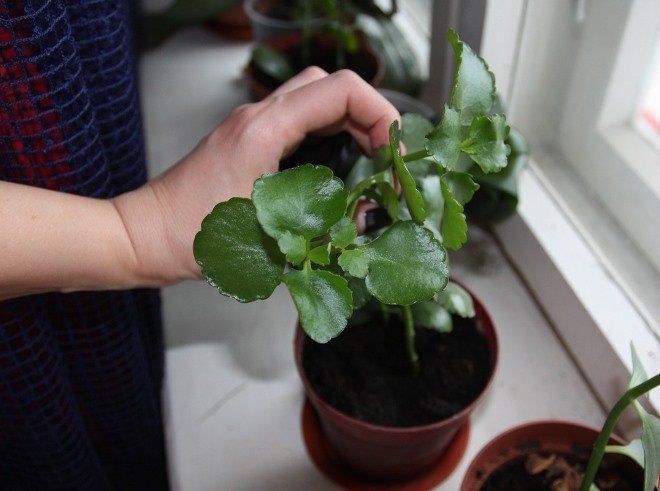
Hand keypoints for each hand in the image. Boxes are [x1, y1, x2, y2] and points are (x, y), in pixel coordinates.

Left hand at [113, 68, 399, 285]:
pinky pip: (298, 121)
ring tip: (366, 165)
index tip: (392, 154)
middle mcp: (258, 117)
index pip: (342, 90)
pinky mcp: (248, 142)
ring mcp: (251, 126)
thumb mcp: (267, 238)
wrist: (145, 236)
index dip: (381, 115)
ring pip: (315, 100)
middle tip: (384, 159)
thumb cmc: (190, 236)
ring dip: (348, 125)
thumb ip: (324, 231)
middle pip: (331, 86)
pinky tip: (333, 173)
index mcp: (264, 128)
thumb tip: (367, 226)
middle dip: (369, 117)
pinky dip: (326, 136)